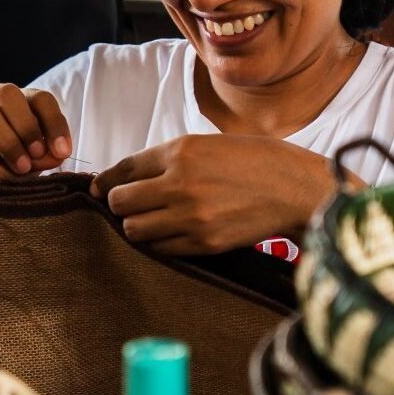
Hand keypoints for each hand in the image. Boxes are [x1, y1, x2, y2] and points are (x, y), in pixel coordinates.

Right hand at [0, 84, 70, 239]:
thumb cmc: (2, 169)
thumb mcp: (30, 161)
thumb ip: (45, 155)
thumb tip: (58, 154)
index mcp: (13, 103)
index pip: (39, 97)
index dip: (54, 121)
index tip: (63, 151)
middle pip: (6, 94)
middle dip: (27, 125)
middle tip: (38, 154)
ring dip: (9, 142)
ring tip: (23, 169)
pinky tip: (3, 182)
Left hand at [90, 135, 333, 255]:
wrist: (293, 188)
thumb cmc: (252, 161)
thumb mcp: (207, 144)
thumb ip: (168, 159)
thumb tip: (127, 177)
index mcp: (181, 151)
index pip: (123, 168)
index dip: (106, 181)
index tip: (100, 189)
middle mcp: (180, 183)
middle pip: (121, 202)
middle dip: (119, 204)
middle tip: (129, 206)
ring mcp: (192, 216)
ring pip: (135, 230)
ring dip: (137, 226)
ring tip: (150, 221)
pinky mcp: (205, 243)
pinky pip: (161, 250)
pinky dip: (159, 244)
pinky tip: (170, 234)